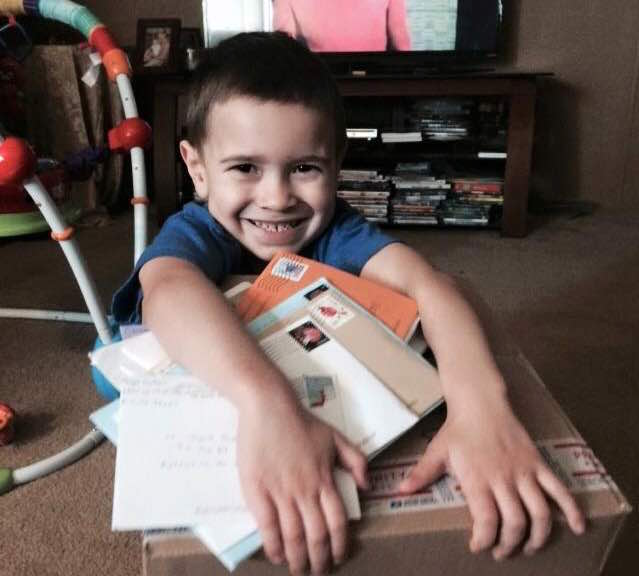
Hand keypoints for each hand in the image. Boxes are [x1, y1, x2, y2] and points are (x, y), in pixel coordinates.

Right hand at [236, 388, 367, 574]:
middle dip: (319, 559)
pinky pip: (267, 526)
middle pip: (316, 535)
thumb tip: (366, 485)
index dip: (339, 545)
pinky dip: (273, 546)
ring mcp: (281, 491)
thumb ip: (355, 461)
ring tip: (298, 569)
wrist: (269, 407)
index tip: (339, 558)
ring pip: (293, 536)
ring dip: (297, 558)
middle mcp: (305, 490)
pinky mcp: (257, 490)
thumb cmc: (301, 422)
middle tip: (318, 571)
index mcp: (325, 479)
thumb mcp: (336, 437)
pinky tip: (276, 555)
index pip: (337, 522)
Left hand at [398, 393, 584, 559]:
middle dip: (510, 545)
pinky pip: (558, 489)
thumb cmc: (457, 429)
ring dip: (538, 536)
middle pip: (515, 523)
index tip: (478, 547)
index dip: (484, 540)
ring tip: (530, 547)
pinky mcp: (538, 463)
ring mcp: (523, 471)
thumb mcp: (437, 452)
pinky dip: (571, 509)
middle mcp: (503, 478)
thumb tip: (398, 492)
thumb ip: (421, 475)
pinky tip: (577, 527)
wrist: (480, 402)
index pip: (486, 520)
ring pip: (539, 512)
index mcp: (477, 478)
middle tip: (502, 552)